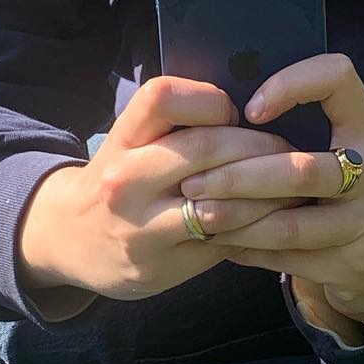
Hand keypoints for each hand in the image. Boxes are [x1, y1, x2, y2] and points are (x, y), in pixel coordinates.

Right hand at [17, 76, 298, 302]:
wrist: (68, 239)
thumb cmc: (119, 180)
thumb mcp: (130, 142)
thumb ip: (176, 127)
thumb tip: (255, 110)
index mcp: (121, 139)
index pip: (165, 98)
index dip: (211, 100)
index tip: (234, 115)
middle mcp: (125, 180)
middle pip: (205, 148)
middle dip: (260, 148)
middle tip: (289, 152)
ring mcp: (141, 227)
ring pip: (223, 205)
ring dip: (270, 195)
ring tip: (295, 188)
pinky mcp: (161, 265)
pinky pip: (222, 243)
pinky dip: (255, 230)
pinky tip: (274, 221)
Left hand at [178, 53, 363, 343]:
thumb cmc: (335, 191)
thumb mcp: (329, 152)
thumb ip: (289, 132)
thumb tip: (208, 112)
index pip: (339, 79)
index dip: (293, 85)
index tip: (249, 111)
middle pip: (301, 170)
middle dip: (237, 177)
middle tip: (193, 182)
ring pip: (290, 225)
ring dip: (236, 220)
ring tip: (199, 215)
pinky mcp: (356, 263)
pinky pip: (289, 258)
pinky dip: (248, 249)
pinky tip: (221, 242)